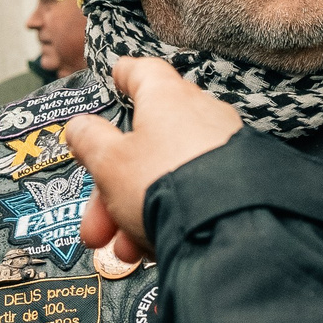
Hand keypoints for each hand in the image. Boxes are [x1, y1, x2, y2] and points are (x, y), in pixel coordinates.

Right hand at [66, 57, 241, 263]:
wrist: (228, 226)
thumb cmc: (164, 183)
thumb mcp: (110, 162)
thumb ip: (90, 141)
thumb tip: (81, 126)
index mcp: (168, 97)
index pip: (144, 72)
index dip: (125, 76)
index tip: (115, 77)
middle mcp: (202, 115)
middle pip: (147, 142)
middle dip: (113, 187)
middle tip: (96, 224)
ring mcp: (225, 148)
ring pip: (168, 176)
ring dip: (137, 212)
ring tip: (123, 249)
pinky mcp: (242, 181)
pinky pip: (196, 194)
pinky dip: (171, 217)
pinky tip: (153, 249)